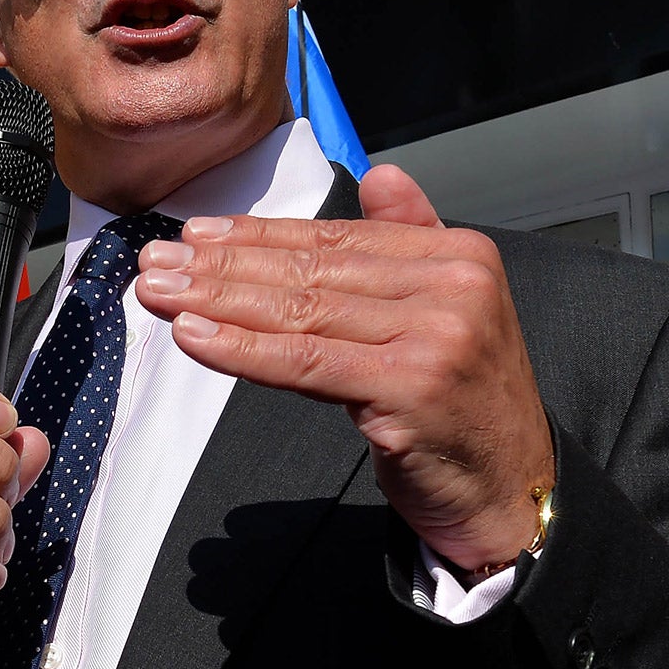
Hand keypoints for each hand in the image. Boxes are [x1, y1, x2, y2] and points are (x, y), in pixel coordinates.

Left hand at [132, 164, 554, 572]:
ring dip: (217, 299)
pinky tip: (193, 333)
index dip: (260, 236)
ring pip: (301, 311)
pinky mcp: (409, 388)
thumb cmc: (464, 410)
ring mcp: (434, 337)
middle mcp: (453, 287)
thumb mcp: (450, 311)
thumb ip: (414, 240)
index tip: (198, 234)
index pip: (338, 240)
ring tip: (157, 291)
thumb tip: (379, 176)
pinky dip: (240, 347)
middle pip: (313, 271)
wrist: (512, 492)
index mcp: (459, 255)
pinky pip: (304, 362)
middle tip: (156, 261)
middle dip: (223, 265)